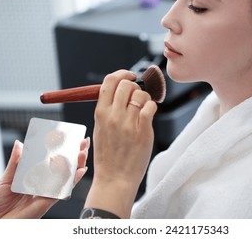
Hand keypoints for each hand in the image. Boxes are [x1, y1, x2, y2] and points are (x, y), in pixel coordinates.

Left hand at [0, 139, 88, 218]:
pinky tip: (80, 171)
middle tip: (83, 143)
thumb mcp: (6, 179)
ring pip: (67, 177)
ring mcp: (48, 192)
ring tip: (83, 152)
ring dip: (78, 165)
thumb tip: (19, 144)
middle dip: (75, 155)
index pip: (52, 162)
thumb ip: (15, 163)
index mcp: (36, 177)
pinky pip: (62, 190)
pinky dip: (72, 180)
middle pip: (64, 168)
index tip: (70, 139)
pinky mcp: (48, 201)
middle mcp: (45, 184)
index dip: (62, 151)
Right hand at [85, 70, 157, 217]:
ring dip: (144, 98)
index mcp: (100, 113)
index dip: (121, 73)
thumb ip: (108, 109)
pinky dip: (151, 107)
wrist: (115, 179)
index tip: (130, 75)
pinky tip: (148, 116)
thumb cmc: (108, 155)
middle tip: (137, 95)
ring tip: (142, 109)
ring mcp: (129, 123)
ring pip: (141, 94)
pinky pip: (150, 107)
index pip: (109, 81)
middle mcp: (113, 116)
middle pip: (126, 84)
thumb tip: (121, 89)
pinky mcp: (143, 130)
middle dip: (134, 86)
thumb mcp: (100, 129)